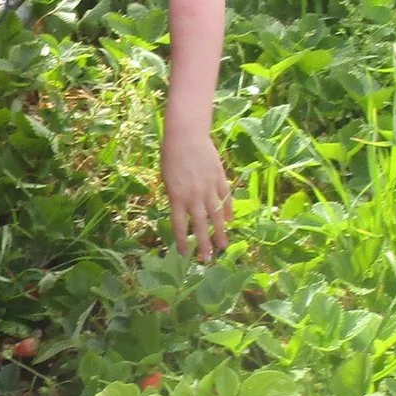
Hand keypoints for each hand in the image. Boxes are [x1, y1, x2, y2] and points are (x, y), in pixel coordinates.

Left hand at [162, 126, 233, 260]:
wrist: (186, 136)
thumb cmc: (171, 157)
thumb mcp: (167, 179)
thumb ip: (176, 198)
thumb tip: (185, 214)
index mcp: (177, 196)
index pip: (179, 225)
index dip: (182, 241)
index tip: (184, 254)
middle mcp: (194, 195)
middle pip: (200, 225)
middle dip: (203, 244)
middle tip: (207, 260)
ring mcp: (208, 187)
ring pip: (216, 215)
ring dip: (219, 232)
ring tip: (223, 247)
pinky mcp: (219, 178)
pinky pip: (225, 198)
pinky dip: (227, 210)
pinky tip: (228, 221)